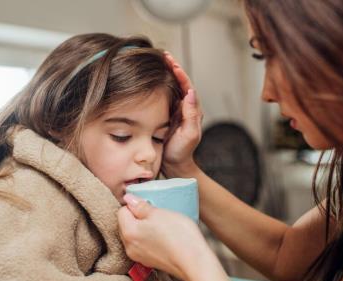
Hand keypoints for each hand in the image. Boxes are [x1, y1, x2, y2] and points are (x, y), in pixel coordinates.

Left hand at [117, 194, 213, 280]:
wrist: (195, 263)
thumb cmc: (179, 236)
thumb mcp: (159, 213)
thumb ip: (140, 205)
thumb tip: (128, 198)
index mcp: (128, 232)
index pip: (122, 211)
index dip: (135, 205)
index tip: (148, 205)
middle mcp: (129, 247)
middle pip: (126, 225)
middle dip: (137, 217)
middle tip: (155, 213)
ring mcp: (138, 256)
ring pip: (135, 235)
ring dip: (144, 228)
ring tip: (161, 225)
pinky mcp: (149, 262)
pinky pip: (143, 245)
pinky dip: (150, 239)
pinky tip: (164, 237)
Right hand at [163, 52, 203, 176]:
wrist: (174, 165)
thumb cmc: (182, 151)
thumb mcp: (189, 135)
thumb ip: (191, 115)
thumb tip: (190, 93)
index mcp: (191, 110)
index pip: (187, 86)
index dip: (180, 73)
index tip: (172, 63)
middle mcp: (184, 108)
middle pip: (179, 83)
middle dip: (172, 68)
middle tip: (164, 55)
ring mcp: (174, 111)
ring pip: (171, 87)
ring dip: (166, 74)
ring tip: (158, 61)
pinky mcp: (165, 115)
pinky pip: (163, 96)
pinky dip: (158, 86)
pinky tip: (151, 79)